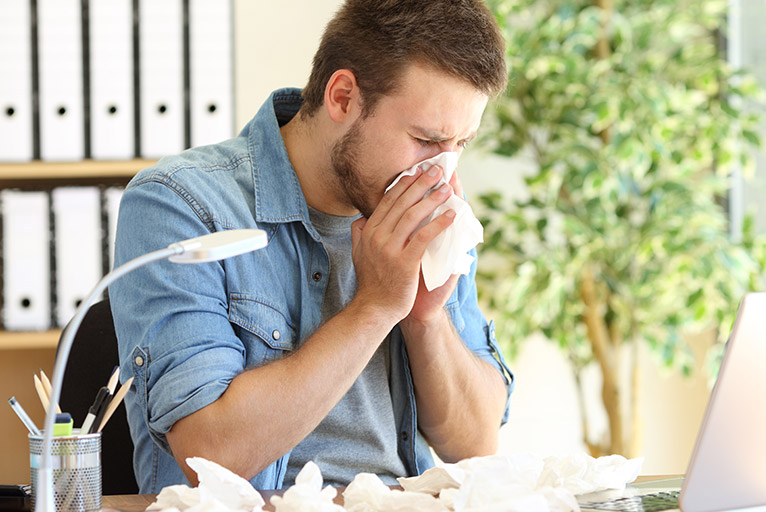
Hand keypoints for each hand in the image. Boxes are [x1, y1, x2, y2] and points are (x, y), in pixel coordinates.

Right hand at [350, 165, 455, 323]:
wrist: (375, 309)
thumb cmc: (372, 282)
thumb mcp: (358, 254)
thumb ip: (360, 234)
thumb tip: (361, 219)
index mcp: (369, 231)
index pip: (388, 201)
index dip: (404, 184)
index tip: (418, 170)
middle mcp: (378, 236)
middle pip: (402, 202)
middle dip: (421, 183)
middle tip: (437, 170)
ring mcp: (391, 249)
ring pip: (413, 215)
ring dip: (432, 199)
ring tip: (447, 188)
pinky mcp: (405, 262)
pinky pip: (424, 237)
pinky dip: (439, 223)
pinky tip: (451, 215)